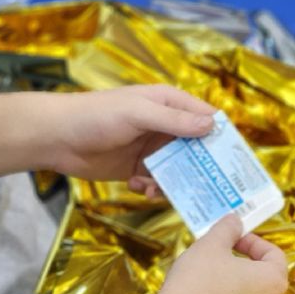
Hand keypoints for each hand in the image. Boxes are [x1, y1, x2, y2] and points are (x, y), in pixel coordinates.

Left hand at [39, 87, 216, 191]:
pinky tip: (138, 187)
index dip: (223, 138)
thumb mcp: (138, 113)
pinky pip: (158, 183)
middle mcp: (165, 126)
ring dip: (174, 183)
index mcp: (169, 104)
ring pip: (179, 171)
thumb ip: (174, 120)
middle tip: (210, 189)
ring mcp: (151, 149)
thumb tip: (212, 125)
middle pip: (197, 150)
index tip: (237, 161)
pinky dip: (153, 189)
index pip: (207, 119)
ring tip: (157, 188)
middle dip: (202, 169)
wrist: (57, 137)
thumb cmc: (96, 115)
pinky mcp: (137, 169)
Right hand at [139, 215, 286, 293]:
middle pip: (265, 278)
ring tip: (211, 281)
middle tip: (220, 257)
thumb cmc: (195, 282)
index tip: (232, 239)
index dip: (252, 241)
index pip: (274, 254)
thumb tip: (236, 220)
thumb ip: (228, 228)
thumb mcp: (210, 245)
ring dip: (238, 287)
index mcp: (274, 281)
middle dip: (245, 264)